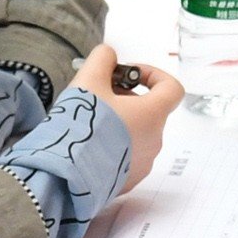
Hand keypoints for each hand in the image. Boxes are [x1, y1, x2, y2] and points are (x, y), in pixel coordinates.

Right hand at [73, 45, 181, 189]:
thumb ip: (102, 59)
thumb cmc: (82, 126)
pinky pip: (125, 159)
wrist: (64, 174)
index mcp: (153, 114)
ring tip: (89, 124)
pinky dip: (111, 149)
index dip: (153, 75)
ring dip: (118, 125)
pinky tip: (87, 147)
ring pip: (136, 136)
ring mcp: (142, 165)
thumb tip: (108, 55)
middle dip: (126, 100)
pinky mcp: (127, 182)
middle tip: (98, 97)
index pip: (172, 88)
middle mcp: (154, 141)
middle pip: (149, 112)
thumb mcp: (88, 80)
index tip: (130, 76)